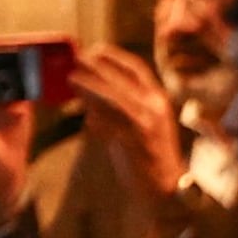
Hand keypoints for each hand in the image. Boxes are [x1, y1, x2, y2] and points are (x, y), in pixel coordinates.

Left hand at [73, 45, 185, 200]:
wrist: (166, 188)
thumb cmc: (147, 158)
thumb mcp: (139, 126)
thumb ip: (119, 112)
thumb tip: (90, 104)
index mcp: (158, 99)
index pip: (137, 69)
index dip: (115, 57)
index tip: (95, 49)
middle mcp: (155, 107)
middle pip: (123, 80)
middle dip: (98, 68)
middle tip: (76, 59)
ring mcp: (146, 124)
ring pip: (115, 99)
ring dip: (92, 88)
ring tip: (72, 79)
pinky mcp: (135, 143)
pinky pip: (112, 125)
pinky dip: (97, 118)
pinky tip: (84, 114)